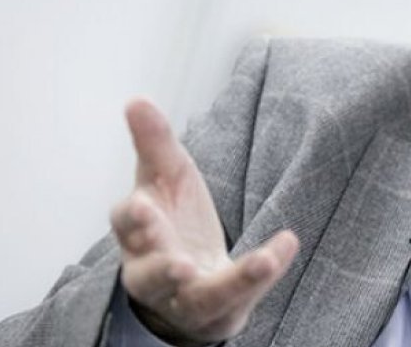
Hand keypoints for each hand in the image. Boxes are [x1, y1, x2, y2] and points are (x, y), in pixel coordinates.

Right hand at [110, 98, 298, 345]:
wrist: (188, 277)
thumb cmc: (172, 220)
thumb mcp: (167, 176)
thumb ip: (155, 143)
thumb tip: (136, 100)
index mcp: (138, 232)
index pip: (125, 224)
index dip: (132, 218)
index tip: (143, 206)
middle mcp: (152, 269)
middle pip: (148, 272)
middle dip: (160, 265)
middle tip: (178, 262)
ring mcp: (183, 296)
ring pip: (193, 298)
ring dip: (216, 286)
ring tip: (252, 265)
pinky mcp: (216, 310)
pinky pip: (237, 296)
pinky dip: (261, 273)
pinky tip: (284, 245)